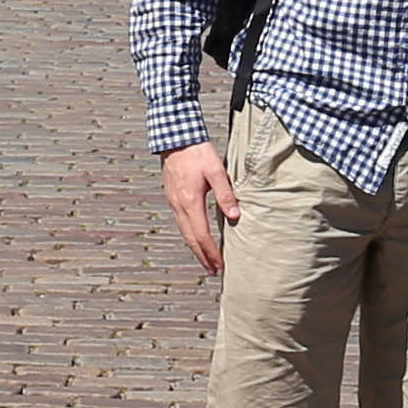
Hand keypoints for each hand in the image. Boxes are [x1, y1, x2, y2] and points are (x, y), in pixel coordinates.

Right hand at [162, 141, 239, 271]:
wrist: (175, 137)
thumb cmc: (197, 152)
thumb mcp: (216, 171)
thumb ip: (226, 194)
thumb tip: (235, 216)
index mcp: (190, 202)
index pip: (201, 235)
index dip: (211, 252)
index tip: (220, 264)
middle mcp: (179, 206)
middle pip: (190, 239)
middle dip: (202, 256)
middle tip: (213, 270)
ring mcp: (173, 202)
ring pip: (183, 232)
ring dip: (195, 248)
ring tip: (205, 259)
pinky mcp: (172, 197)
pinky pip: (180, 223)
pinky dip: (189, 235)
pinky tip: (195, 237)